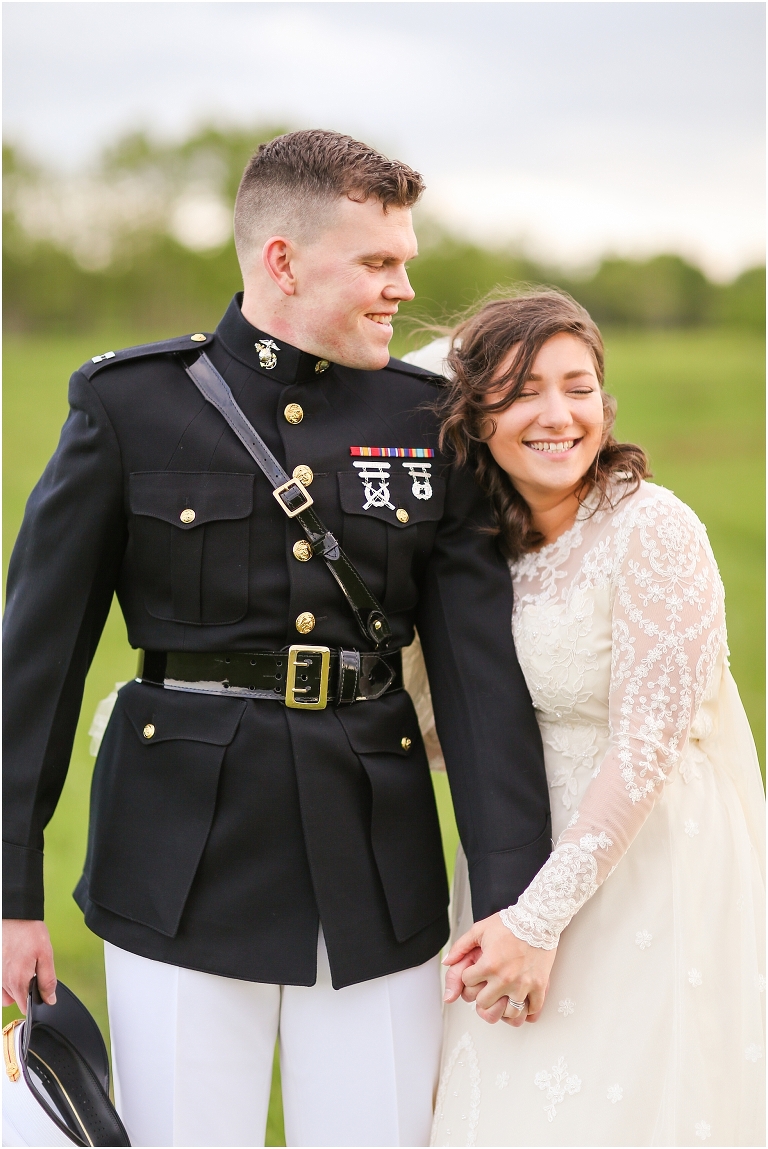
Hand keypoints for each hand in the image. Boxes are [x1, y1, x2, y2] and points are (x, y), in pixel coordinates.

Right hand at [2, 919, 56, 1012]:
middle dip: (24, 991)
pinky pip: (0, 983)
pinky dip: (6, 979)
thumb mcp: (46, 955)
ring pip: (5, 992)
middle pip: (14, 999)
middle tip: (32, 972)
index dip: (34, 1002)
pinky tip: (14, 965)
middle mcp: (3, 981)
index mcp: (18, 981)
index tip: (40, 990)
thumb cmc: (29, 932)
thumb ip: (47, 980)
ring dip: (14, 986)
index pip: (24, 1007)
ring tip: (23, 966)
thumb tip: (50, 1000)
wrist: (14, 915)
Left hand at [443, 912, 555, 1026]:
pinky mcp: (539, 986)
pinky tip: (522, 1003)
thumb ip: (460, 947)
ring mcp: (523, 985)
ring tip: (503, 998)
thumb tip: (447, 961)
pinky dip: (527, 1011)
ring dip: (504, 1007)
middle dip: (482, 995)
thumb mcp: (479, 930)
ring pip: (508, 1013)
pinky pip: (533, 1011)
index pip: (467, 983)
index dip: (468, 976)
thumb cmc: (510, 924)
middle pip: (484, 1003)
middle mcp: (505, 979)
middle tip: (487, 987)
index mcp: (489, 965)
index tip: (475, 972)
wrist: (537, 920)